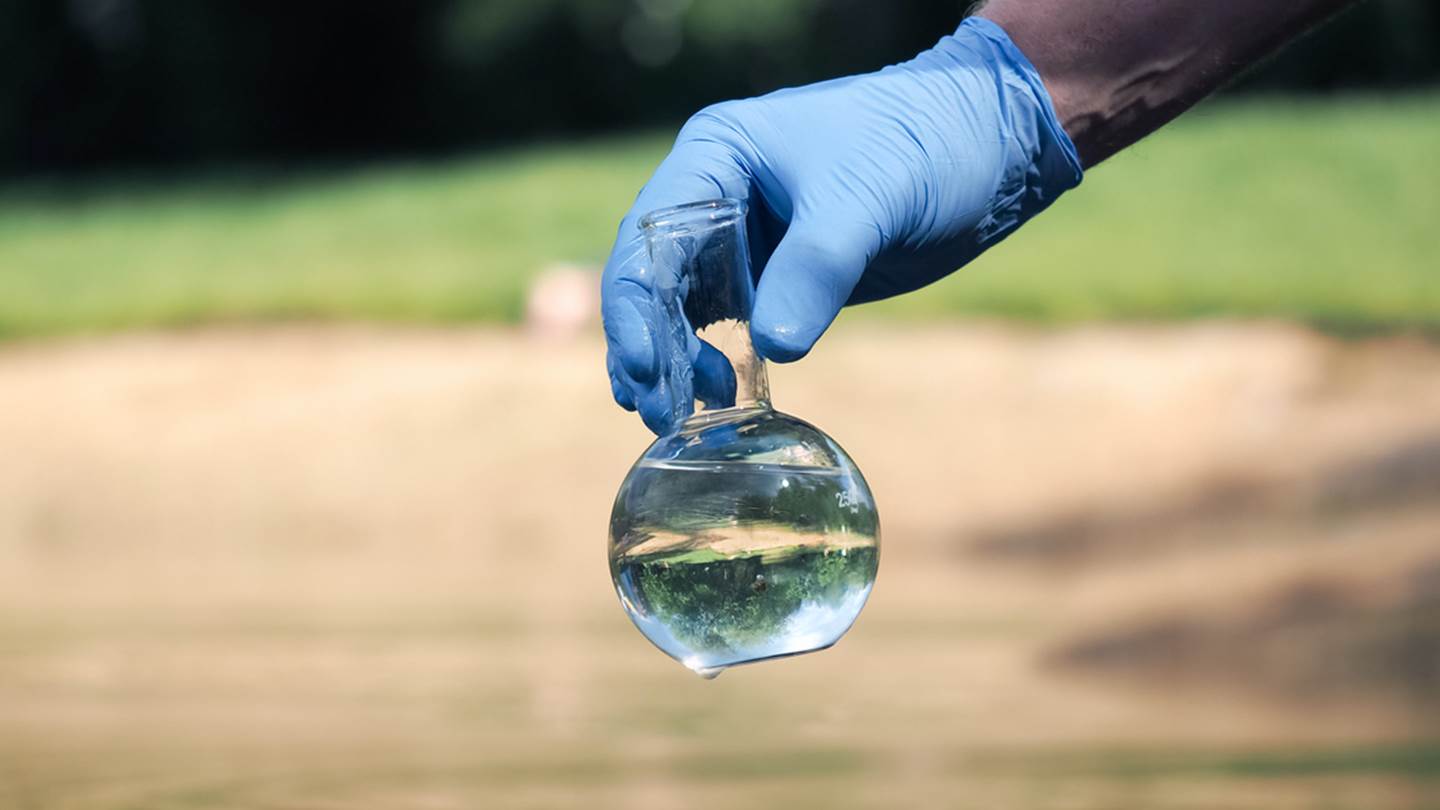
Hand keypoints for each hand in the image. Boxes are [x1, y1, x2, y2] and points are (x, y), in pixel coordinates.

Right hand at [603, 17, 1081, 434]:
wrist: (988, 146)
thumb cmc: (924, 146)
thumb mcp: (869, 200)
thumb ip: (817, 267)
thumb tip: (774, 347)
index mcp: (717, 155)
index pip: (651, 235)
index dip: (636, 304)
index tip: (646, 365)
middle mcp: (716, 196)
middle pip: (653, 279)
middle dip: (648, 346)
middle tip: (656, 413)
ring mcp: (743, 239)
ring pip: (682, 309)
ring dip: (674, 364)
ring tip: (675, 421)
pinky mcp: (777, 276)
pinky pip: (727, 326)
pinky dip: (713, 364)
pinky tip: (715, 404)